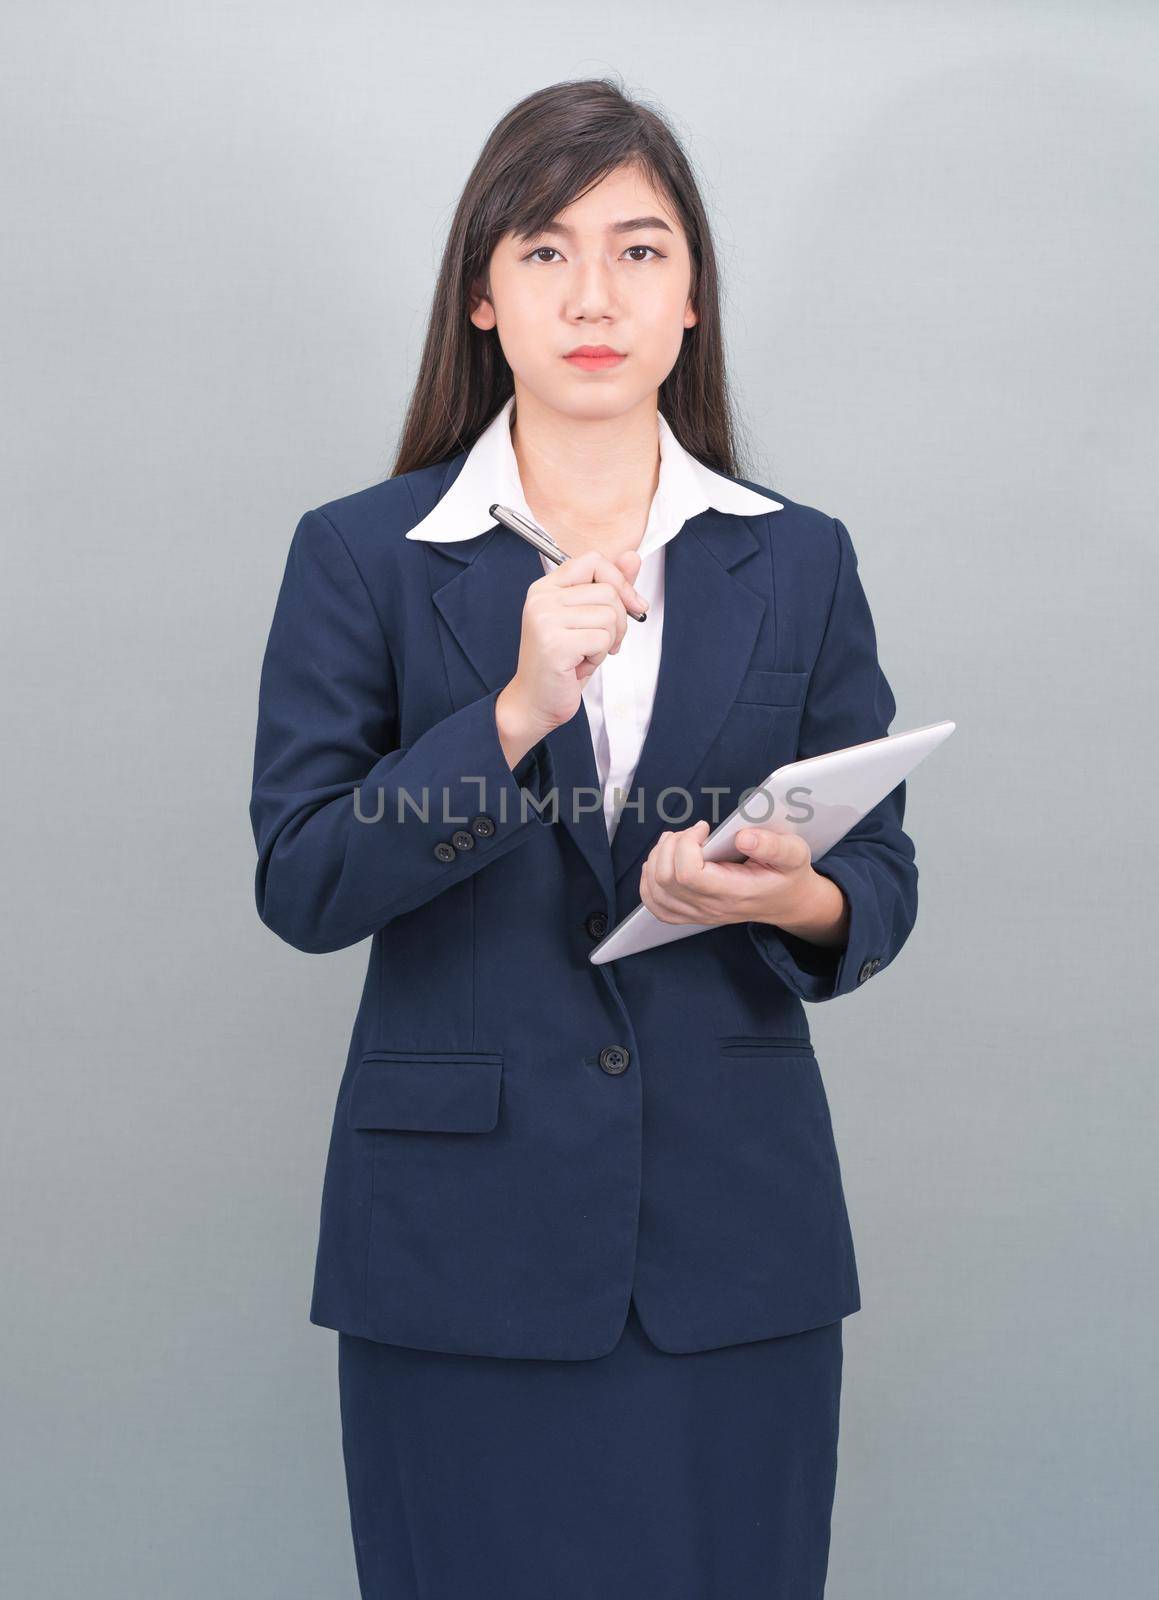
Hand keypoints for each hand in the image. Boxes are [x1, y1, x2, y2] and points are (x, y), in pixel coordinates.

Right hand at [496, 548, 646, 763]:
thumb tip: (633, 557)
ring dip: (607, 641)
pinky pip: (602, 639)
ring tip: (585, 654)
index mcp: (547, 587)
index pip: (593, 560)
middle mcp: (542, 598)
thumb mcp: (588, 621)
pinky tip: (579, 665)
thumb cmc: (561, 664)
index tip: (631, 605)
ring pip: (609, 615)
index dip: (619, 581)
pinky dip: (599, 656)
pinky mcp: (554, 642)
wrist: (535, 702)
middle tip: (600, 644)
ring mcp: (545, 619)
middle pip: (608, 591)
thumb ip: (609, 587)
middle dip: (618, 622)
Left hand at [639, 819, 849, 945]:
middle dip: (671, 845)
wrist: (786, 901)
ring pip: (655, 890)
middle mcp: (711, 908)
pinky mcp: (688, 914)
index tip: (704, 829)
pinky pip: (654, 904)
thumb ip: (773, 845)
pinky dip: (649, 880)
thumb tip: (743, 837)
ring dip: (658, 858)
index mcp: (734, 893)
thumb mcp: (794, 854)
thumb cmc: (787, 874)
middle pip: (666, 879)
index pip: (689, 875)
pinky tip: (662, 862)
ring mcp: (697, 914)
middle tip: (692, 833)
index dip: (687, 845)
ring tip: (678, 843)